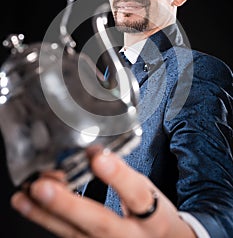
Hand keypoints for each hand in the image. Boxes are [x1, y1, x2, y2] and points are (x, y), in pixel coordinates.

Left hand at [11, 150, 194, 236]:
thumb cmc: (153, 215)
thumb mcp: (148, 192)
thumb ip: (123, 176)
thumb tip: (93, 152)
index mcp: (153, 216)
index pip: (138, 196)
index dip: (119, 177)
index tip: (98, 158)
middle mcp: (131, 237)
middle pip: (100, 223)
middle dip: (69, 205)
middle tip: (43, 187)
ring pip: (75, 234)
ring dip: (46, 214)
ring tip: (24, 196)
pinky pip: (68, 236)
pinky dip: (47, 219)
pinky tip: (29, 205)